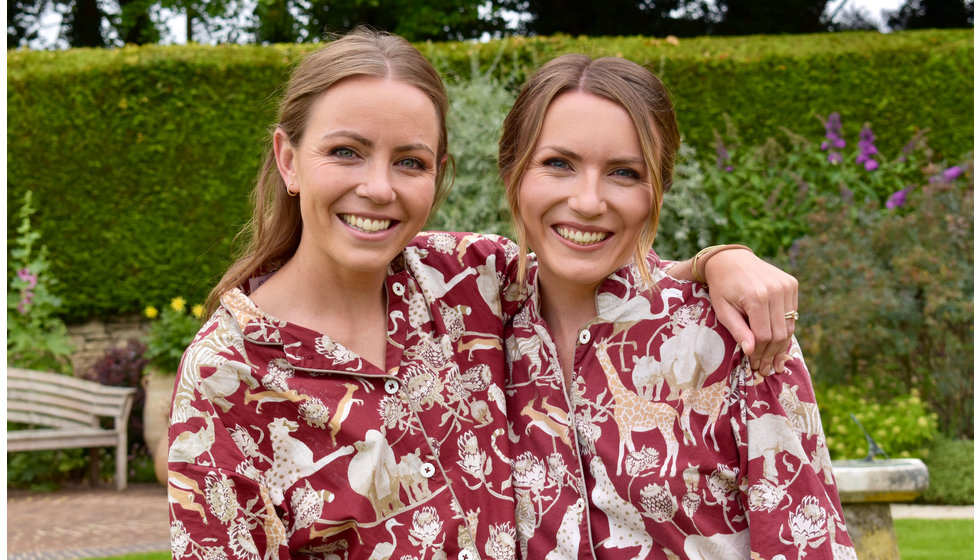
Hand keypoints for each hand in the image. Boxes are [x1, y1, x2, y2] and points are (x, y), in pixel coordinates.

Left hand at [702, 249, 797, 373]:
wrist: (731, 259)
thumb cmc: (722, 287)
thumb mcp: (723, 310)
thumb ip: (738, 331)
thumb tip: (752, 352)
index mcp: (757, 297)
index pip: (764, 336)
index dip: (759, 354)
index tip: (754, 365)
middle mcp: (776, 290)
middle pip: (779, 333)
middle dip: (771, 354)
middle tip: (765, 368)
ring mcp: (787, 286)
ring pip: (789, 326)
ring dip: (780, 346)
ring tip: (772, 361)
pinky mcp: (792, 284)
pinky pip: (792, 314)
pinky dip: (785, 329)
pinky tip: (776, 342)